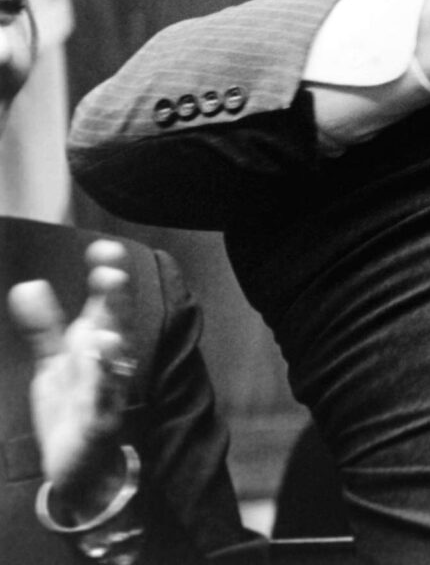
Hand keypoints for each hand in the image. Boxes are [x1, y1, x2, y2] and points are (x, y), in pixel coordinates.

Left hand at [7, 241, 135, 520]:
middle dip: (116, 301)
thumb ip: (45, 326)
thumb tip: (28, 285)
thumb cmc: (73, 407)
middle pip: (118, 325)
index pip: (108, 303)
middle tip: (110, 272)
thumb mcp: (53, 363)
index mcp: (99, 343)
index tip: (102, 248)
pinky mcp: (100, 420)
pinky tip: (99, 363)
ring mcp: (108, 390)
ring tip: (103, 328)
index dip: (109, 275)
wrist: (82, 464)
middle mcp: (110, 362)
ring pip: (115, 363)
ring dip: (112, 345)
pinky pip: (103, 399)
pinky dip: (103, 381)